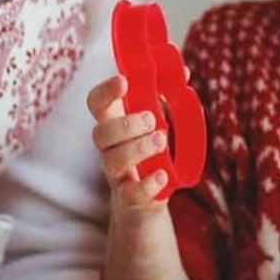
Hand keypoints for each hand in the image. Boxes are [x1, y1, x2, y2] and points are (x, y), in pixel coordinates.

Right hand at [88, 74, 170, 212]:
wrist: (144, 207)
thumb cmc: (151, 157)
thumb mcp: (158, 126)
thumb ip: (167, 100)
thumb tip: (182, 72)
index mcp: (116, 127)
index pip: (97, 105)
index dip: (105, 91)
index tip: (124, 81)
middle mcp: (111, 150)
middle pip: (100, 133)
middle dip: (124, 124)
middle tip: (152, 119)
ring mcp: (118, 176)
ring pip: (112, 161)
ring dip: (137, 148)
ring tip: (161, 140)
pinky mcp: (130, 200)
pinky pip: (131, 194)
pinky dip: (147, 184)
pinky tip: (163, 175)